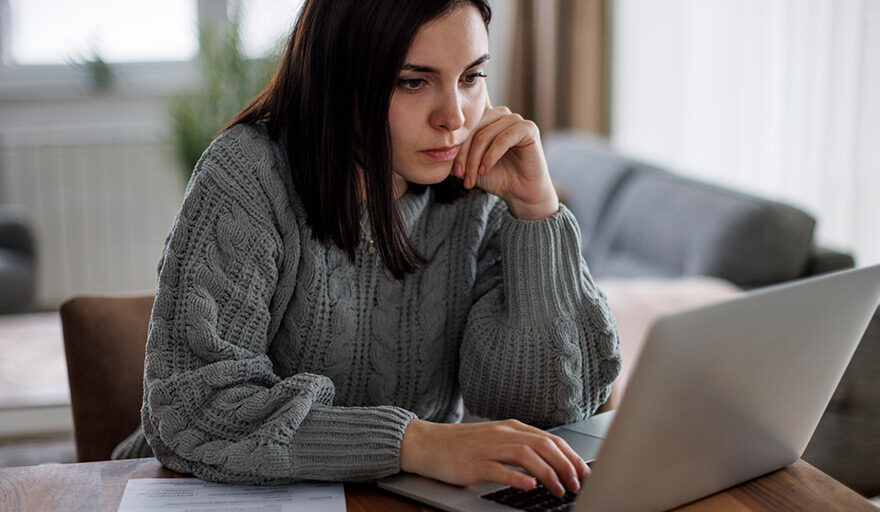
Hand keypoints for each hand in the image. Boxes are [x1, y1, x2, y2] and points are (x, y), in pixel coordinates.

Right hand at [399, 418, 588, 497]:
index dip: (571, 456)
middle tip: (577, 484)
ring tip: (559, 489)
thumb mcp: (495, 440)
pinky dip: (517, 477)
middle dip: (566, 465)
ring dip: (548, 473)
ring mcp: (488, 448)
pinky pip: (499, 469)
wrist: (426, 443)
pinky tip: (529, 486)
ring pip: (527, 455)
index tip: (584, 472)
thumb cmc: (461, 445)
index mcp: (511, 428)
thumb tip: (551, 462)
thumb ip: (520, 446)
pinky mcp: (474, 464)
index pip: (550, 439)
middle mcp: (503, 434)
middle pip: (544, 445)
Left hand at [451, 99, 558, 219]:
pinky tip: (485, 170)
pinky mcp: (528, 129)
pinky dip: (491, 156)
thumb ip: (457, 152)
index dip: (456, 148)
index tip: (453, 172)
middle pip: (473, 129)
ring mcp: (516, 120)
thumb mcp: (470, 164)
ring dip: (475, 158)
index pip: (465, 127)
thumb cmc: (496, 177)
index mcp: (487, 118)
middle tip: (460, 175)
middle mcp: (502, 115)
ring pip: (485, 134)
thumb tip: (439, 147)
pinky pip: (503, 139)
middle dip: (464, 154)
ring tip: (472, 177)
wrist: (520, 193)